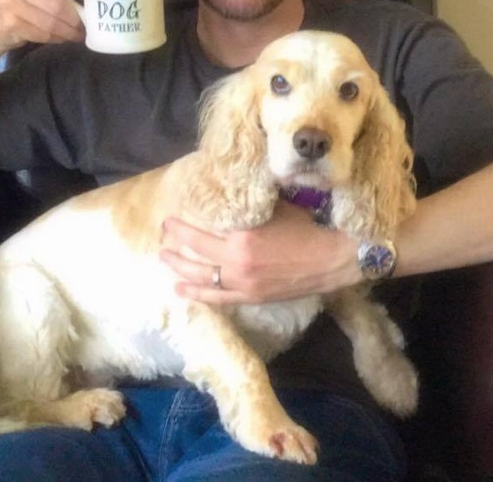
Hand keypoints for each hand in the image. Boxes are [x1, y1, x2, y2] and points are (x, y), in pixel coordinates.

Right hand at [0, 0, 85, 50]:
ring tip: (77, 34)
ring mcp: (10, 4)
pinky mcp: (10, 24)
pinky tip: (62, 37)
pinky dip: (57, 38)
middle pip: (57, 3)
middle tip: (84, 24)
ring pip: (51, 22)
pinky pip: (43, 34)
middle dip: (75, 18)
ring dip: (68, 31)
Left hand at [160, 201, 360, 304]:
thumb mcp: (274, 207)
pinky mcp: (251, 298)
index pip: (200, 234)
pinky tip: (183, 290)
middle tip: (164, 238)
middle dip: (176, 247)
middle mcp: (237, 264)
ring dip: (181, 271)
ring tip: (166, 261)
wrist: (329, 258)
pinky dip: (199, 294)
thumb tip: (229, 193)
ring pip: (202, 280)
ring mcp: (243, 285)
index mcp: (241, 239)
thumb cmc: (304, 227)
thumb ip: (248, 205)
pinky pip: (218, 298)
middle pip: (197, 256)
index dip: (181, 228)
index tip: (169, 220)